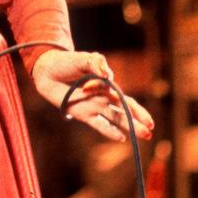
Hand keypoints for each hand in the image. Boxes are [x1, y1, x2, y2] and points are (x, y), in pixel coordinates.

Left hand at [31, 49, 153, 142]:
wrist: (47, 70)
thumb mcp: (84, 58)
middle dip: (137, 121)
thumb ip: (97, 63)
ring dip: (128, 127)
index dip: (137, 110)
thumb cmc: (68, 62)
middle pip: (124, 112)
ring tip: (144, 136)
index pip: (126, 100)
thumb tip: (107, 75)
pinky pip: (98, 124)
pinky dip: (109, 130)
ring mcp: (93, 107)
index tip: (147, 120)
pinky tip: (121, 138)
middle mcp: (103, 98)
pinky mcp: (82, 113)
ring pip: (115, 118)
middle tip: (151, 131)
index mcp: (107, 86)